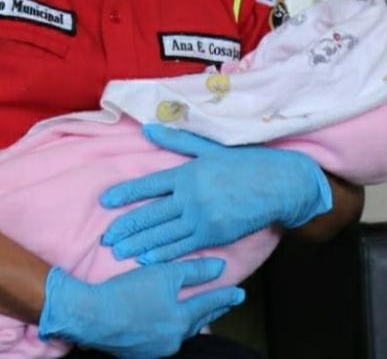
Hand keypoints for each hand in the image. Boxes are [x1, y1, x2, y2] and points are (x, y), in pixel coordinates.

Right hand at [39, 258, 244, 358]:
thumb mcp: (164, 273)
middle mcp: (172, 340)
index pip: (210, 305)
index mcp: (181, 321)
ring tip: (199, 311)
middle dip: (211, 310)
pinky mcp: (137, 352)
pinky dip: (170, 327)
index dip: (226, 296)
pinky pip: (162, 338)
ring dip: (190, 320)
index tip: (241, 293)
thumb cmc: (126, 291)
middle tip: (225, 302)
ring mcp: (155, 350)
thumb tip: (221, 268)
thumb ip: (195, 271)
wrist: (88, 314)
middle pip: (198, 322)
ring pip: (180, 332)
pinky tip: (168, 321)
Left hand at [100, 124, 332, 264]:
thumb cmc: (247, 163)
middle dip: (127, 227)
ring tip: (119, 252)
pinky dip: (163, 254)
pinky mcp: (215, 234)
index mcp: (188, 172)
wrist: (280, 185)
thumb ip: (178, 140)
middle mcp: (191, 195)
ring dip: (139, 244)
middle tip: (107, 237)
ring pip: (163, 234)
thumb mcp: (211, 148)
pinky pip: (184, 246)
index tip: (106, 201)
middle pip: (151, 213)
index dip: (126, 193)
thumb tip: (149, 128)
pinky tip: (147, 259)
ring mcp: (202, 217)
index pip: (149, 184)